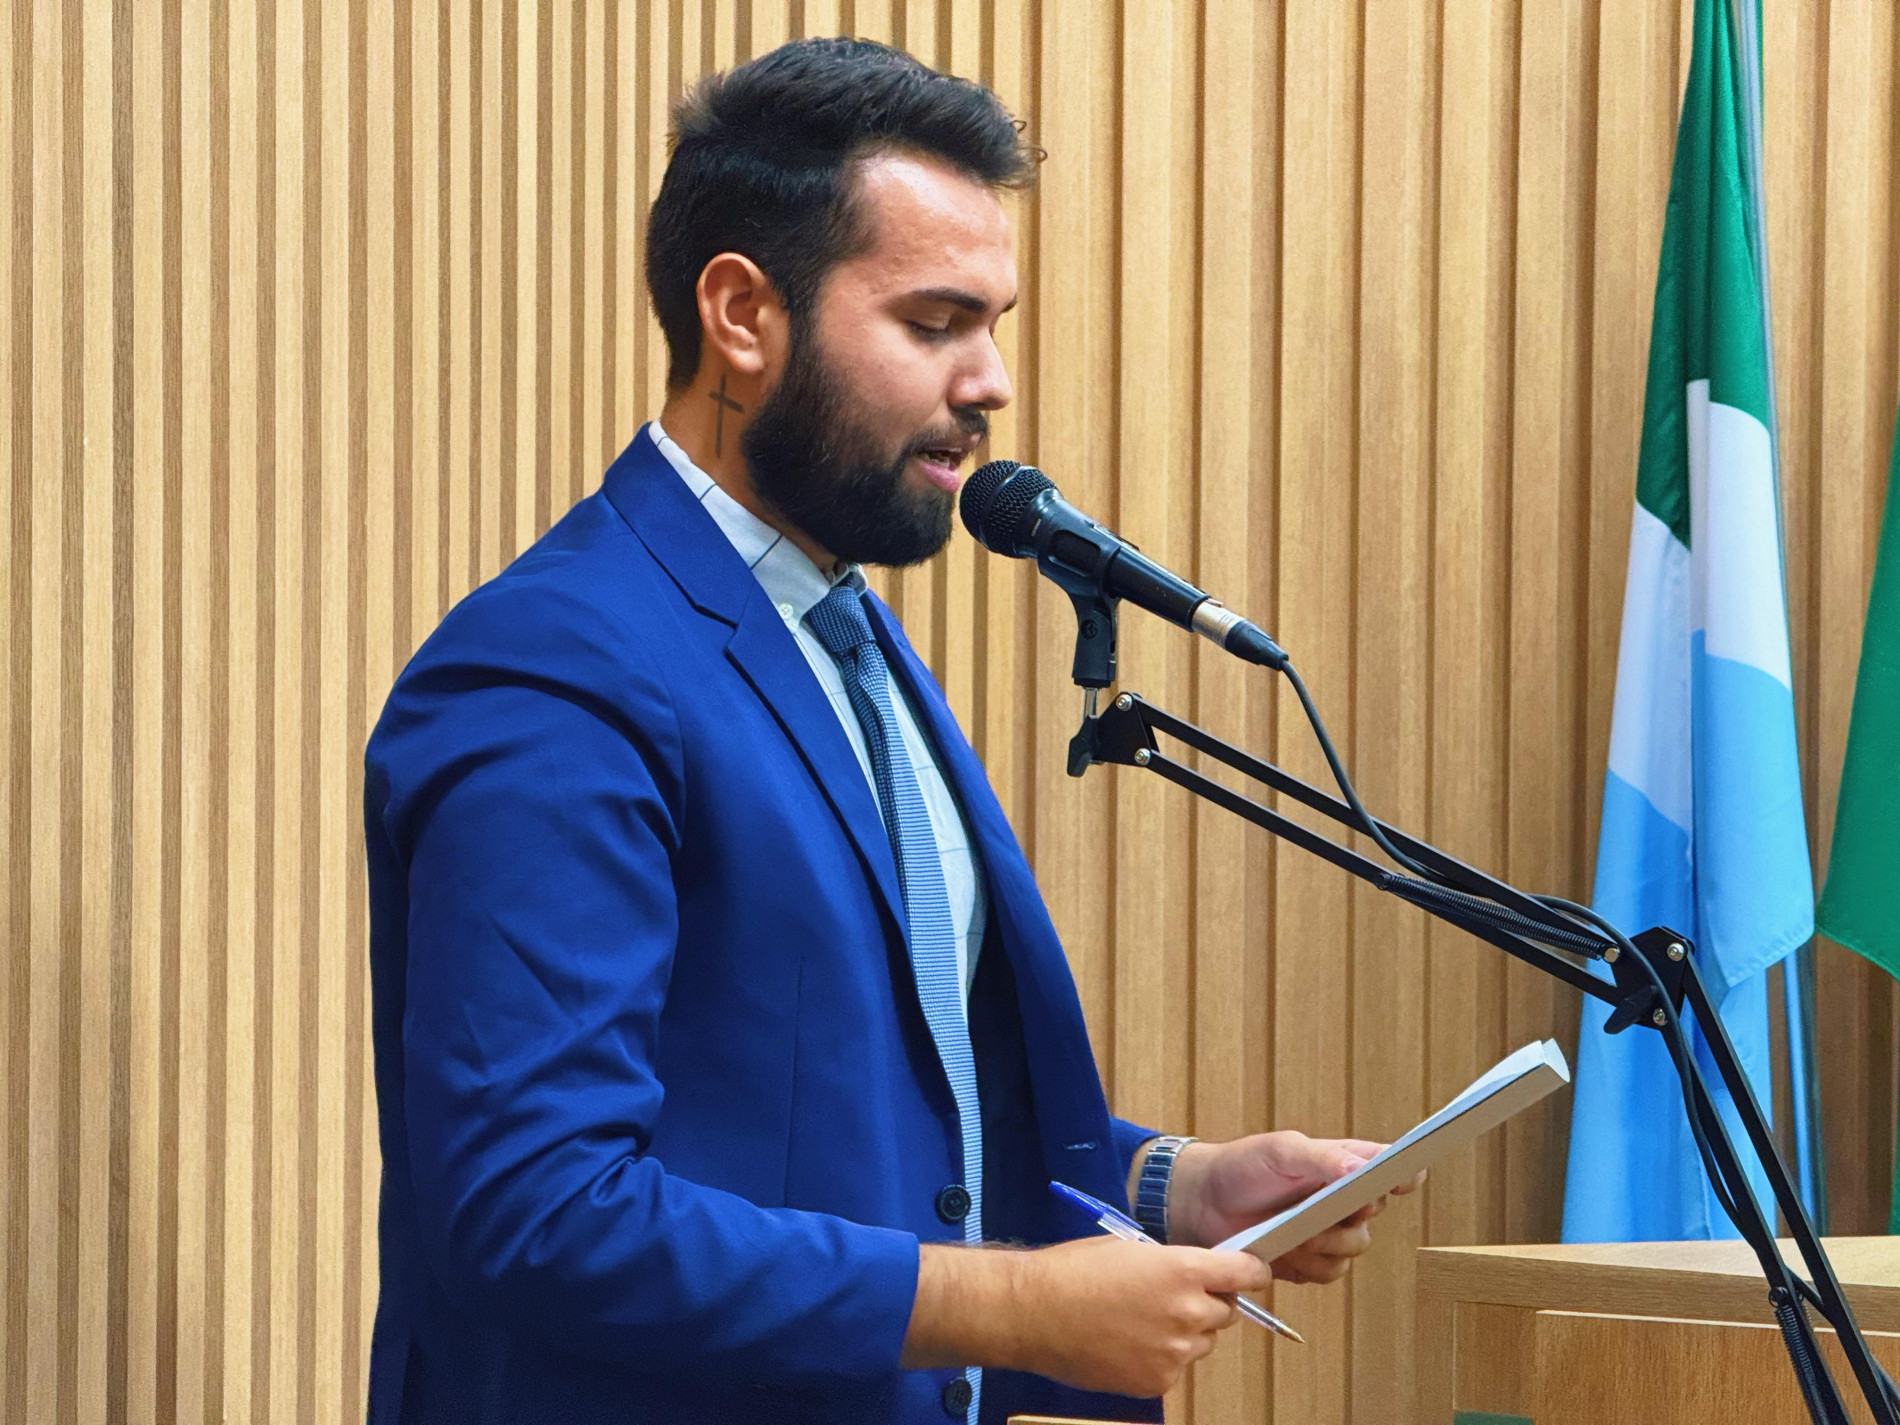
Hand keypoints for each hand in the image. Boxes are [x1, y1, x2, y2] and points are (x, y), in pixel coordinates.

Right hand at [901, 1237, 1269, 1397]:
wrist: (1035, 1312)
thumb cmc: (1075, 1270)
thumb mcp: (1131, 1248)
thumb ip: (1173, 1263)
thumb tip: (1196, 1273)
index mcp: (1184, 1269)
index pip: (1246, 1273)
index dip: (1250, 1271)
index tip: (1250, 1272)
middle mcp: (1189, 1312)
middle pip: (1227, 1311)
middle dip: (1210, 1302)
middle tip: (1174, 1296)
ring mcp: (1175, 1352)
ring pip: (1203, 1343)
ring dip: (1186, 1332)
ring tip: (1141, 1321)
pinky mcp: (1159, 1381)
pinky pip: (1176, 1368)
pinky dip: (1161, 1357)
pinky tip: (1127, 1343)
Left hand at [1164, 1132, 1423, 1283]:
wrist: (1202, 1203)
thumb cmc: (1242, 1166)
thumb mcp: (1281, 1151)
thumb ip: (1321, 1158)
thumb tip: (1360, 1169)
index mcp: (1340, 1162)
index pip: (1385, 1166)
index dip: (1404, 1173)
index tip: (1408, 1179)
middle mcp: (1341, 1197)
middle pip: (1373, 1215)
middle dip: (1348, 1218)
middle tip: (1322, 1215)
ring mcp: (1327, 1230)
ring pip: (1353, 1249)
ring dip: (1325, 1245)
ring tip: (1294, 1236)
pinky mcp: (1310, 1260)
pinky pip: (1328, 1272)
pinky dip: (1309, 1266)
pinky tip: (1285, 1253)